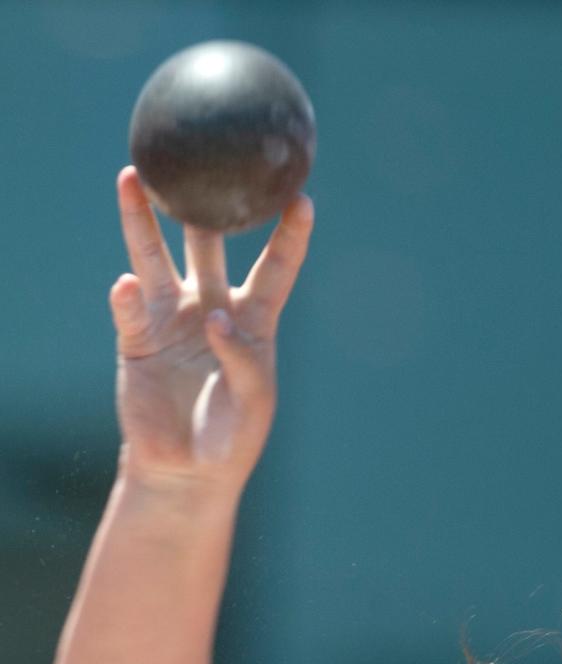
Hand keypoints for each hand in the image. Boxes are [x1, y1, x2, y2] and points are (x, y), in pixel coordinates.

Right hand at [109, 166, 312, 491]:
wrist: (188, 470)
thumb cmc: (233, 437)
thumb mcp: (254, 401)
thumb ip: (243, 359)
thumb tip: (213, 317)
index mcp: (254, 322)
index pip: (276, 268)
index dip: (289, 235)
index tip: (301, 198)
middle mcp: (211, 307)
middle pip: (208, 245)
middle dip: (206, 205)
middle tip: (201, 162)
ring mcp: (172, 318)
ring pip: (155, 257)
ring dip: (142, 220)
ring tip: (134, 177)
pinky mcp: (138, 338)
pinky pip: (130, 308)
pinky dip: (126, 298)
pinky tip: (126, 286)